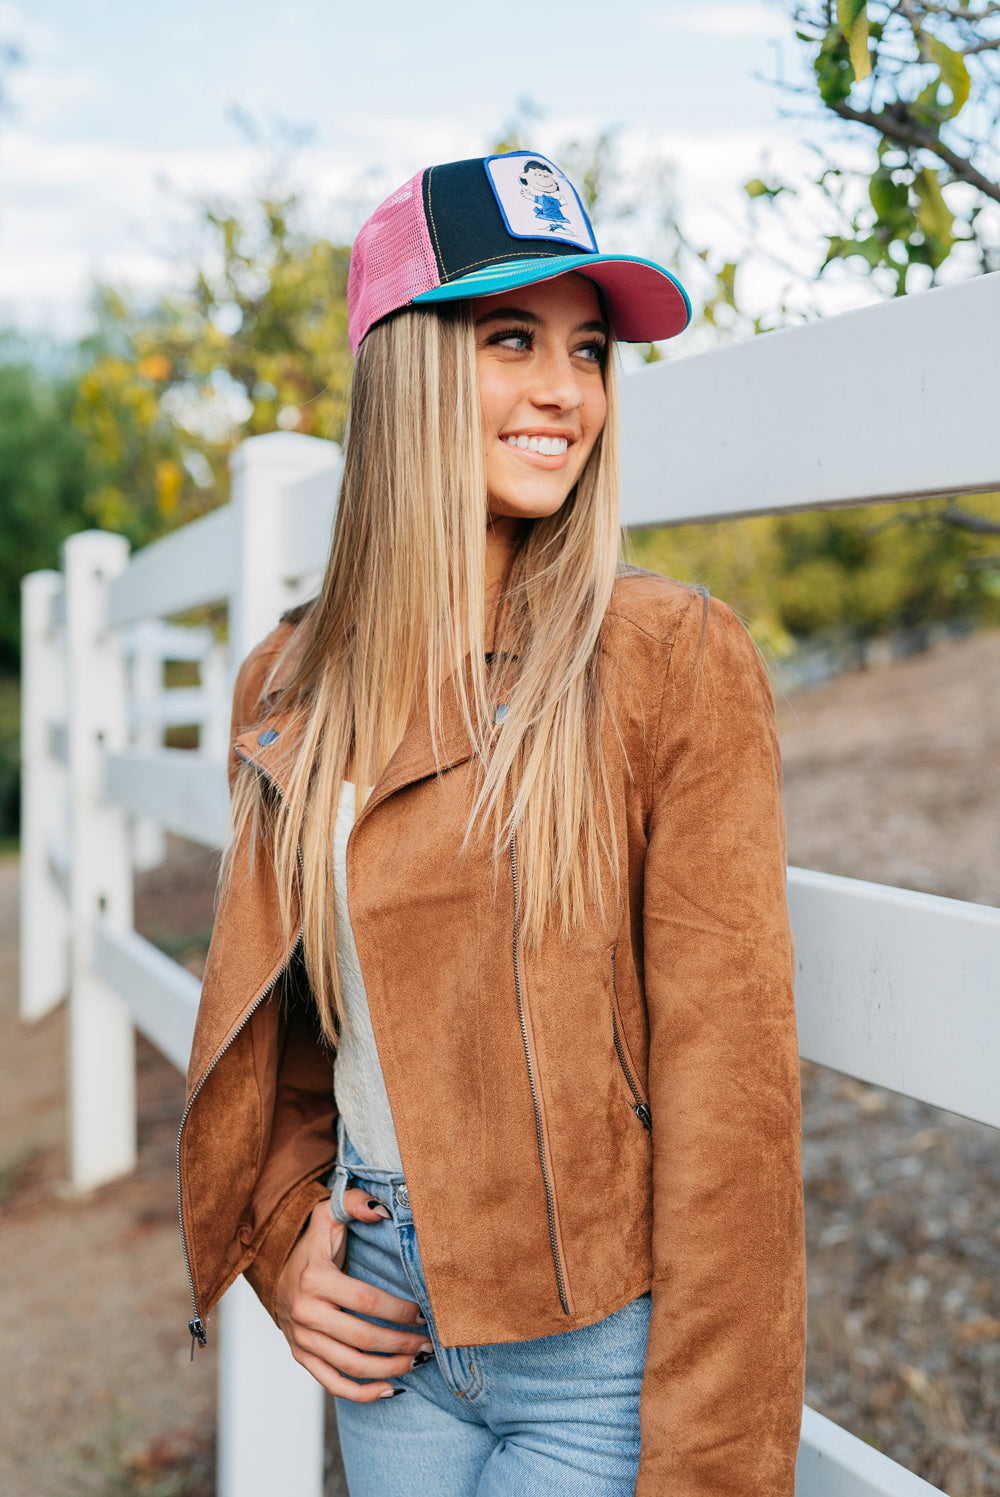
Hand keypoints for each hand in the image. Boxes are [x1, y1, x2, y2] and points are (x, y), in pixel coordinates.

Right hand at [275, 1190, 431, 1399]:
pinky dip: (361, 1393)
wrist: (274, 1269)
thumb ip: (354, 1204)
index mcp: (314, 1278)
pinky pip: (331, 1383)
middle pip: (361, 1337)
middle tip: (429, 1343)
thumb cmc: (311, 1243)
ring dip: (388, 1369)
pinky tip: (389, 1389)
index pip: (365, 1301)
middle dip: (401, 1343)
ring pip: (350, 1365)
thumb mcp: (327, 1214)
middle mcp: (304, 1312)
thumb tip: (382, 1207)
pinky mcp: (301, 1356)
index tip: (424, 1312)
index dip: (398, 1310)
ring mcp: (301, 1338)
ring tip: (417, 1362)